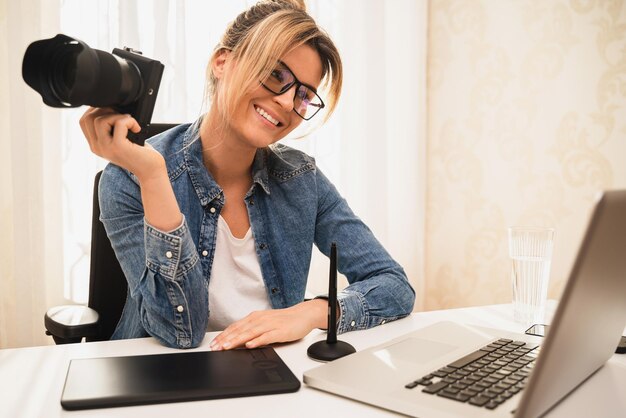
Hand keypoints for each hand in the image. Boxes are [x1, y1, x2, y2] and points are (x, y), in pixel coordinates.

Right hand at [79, 107, 164, 179]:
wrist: (150, 171)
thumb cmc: (139, 153)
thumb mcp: (120, 139)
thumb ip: (110, 128)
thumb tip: (110, 106)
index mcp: (96, 145)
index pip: (84, 121)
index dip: (96, 110)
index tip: (111, 111)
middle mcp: (97, 147)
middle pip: (89, 118)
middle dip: (106, 110)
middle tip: (122, 116)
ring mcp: (106, 148)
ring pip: (101, 120)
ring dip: (118, 116)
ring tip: (130, 124)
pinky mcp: (118, 147)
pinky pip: (119, 123)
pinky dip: (130, 121)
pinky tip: (137, 129)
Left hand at [209, 299, 327, 349]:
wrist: (303, 315)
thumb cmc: (284, 320)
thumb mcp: (265, 322)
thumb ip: (252, 329)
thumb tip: (236, 339)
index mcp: (255, 317)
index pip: (235, 326)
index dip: (223, 335)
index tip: (213, 344)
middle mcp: (260, 319)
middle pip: (240, 330)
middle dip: (226, 339)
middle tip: (215, 348)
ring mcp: (270, 324)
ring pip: (250, 332)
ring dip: (237, 340)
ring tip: (227, 347)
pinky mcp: (280, 331)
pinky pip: (267, 336)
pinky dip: (257, 341)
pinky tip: (250, 345)